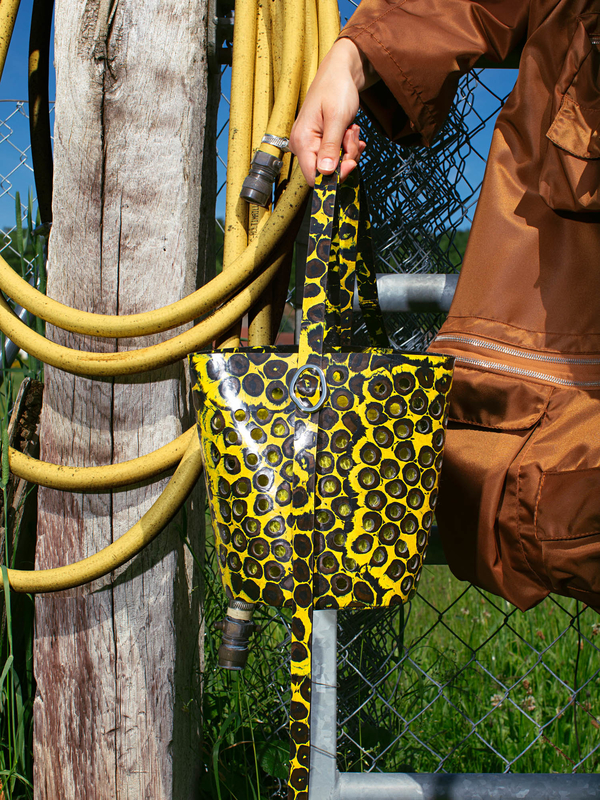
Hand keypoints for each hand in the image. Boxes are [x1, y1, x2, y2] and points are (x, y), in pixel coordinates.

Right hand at [289, 38, 376, 185]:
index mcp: (302, 141)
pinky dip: (347, 147)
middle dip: (345, 158)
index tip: (351, 162)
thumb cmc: (336, 88)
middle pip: (326, 171)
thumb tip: (325, 172)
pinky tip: (350, 133)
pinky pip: (335, 155)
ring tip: (351, 130)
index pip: (313, 177)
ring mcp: (310, 144)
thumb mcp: (337, 118)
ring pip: (333, 164)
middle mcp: (302, 146)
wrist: (340, 72)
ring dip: (348, 150)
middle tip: (352, 136)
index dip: (334, 176)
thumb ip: (331, 147)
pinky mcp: (319, 142)